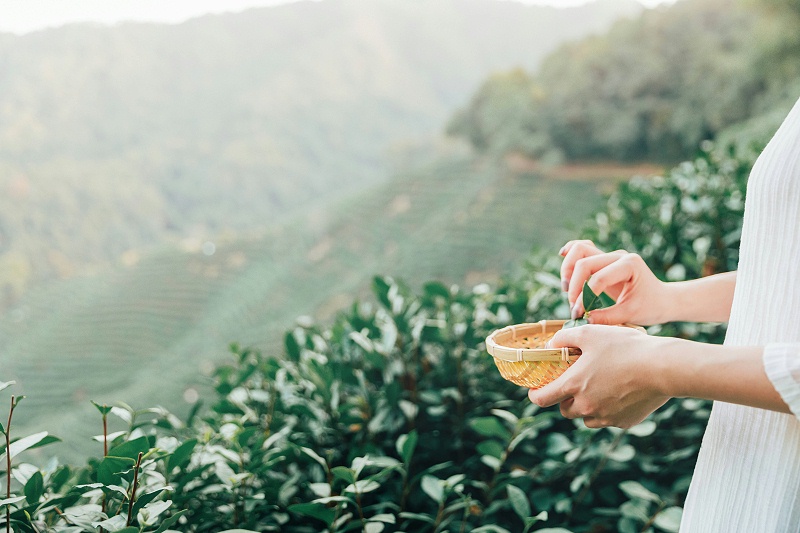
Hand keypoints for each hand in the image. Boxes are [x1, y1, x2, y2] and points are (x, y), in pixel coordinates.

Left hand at [528, 325, 669, 428]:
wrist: (663, 368)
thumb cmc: (625, 347)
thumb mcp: (590, 333)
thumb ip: (564, 338)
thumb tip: (551, 345)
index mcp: (573, 386)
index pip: (541, 399)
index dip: (535, 394)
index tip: (535, 390)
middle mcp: (586, 406)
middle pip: (565, 409)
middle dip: (565, 398)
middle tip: (575, 382)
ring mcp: (606, 417)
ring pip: (586, 417)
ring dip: (586, 406)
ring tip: (598, 386)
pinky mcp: (624, 422)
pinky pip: (608, 419)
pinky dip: (608, 409)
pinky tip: (619, 392)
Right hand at [559, 240, 669, 325]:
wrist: (662, 299)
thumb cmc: (651, 307)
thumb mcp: (630, 314)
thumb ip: (606, 317)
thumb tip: (582, 320)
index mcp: (629, 265)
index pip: (598, 278)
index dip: (584, 298)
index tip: (578, 315)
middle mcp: (618, 255)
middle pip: (584, 261)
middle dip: (574, 285)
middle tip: (573, 307)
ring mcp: (610, 255)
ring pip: (580, 249)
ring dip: (568, 269)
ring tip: (567, 290)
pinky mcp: (603, 259)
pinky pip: (583, 249)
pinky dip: (571, 255)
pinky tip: (563, 261)